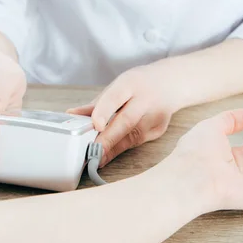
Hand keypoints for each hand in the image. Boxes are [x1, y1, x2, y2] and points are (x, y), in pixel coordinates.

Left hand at [68, 63, 183, 166]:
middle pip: (127, 121)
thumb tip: (72, 114)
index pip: (116, 97)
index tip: (95, 125)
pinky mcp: (159, 130)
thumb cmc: (139, 85)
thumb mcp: (118, 86)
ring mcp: (155, 116)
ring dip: (111, 150)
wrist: (171, 84)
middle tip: (90, 153)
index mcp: (131, 83)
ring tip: (94, 159)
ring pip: (132, 136)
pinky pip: (136, 142)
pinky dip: (120, 150)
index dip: (105, 111)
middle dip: (107, 139)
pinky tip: (107, 156)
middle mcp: (146, 99)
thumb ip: (97, 103)